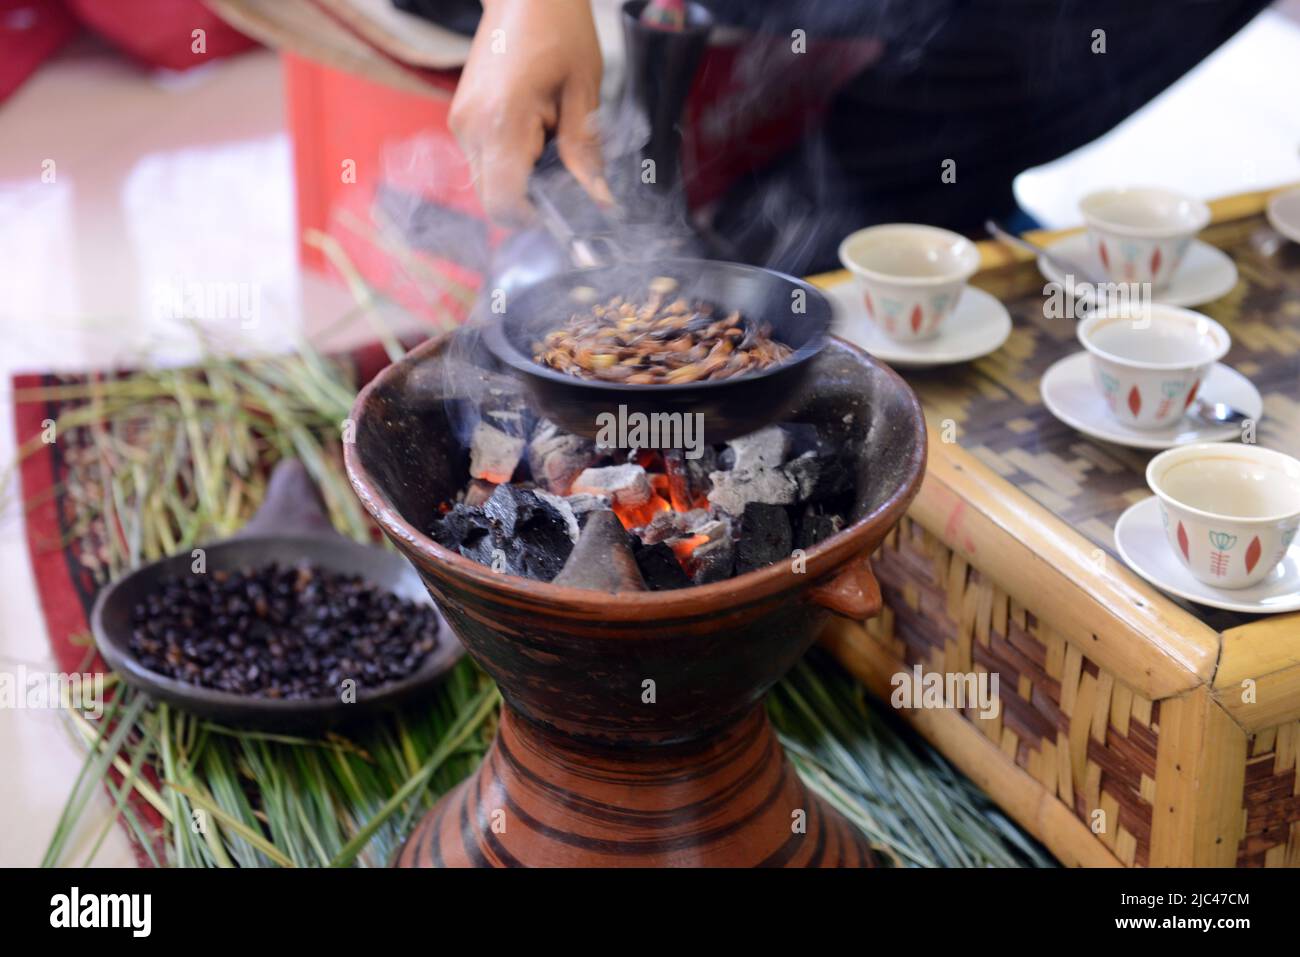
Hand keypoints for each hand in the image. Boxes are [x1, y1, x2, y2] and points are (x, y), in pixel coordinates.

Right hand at [449, 0, 610, 224]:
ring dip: (520, 180)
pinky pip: (485, 161)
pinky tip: (535, 133)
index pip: (505, 202)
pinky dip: (511, 161)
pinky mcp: (462, 118)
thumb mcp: (583, 92)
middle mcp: (471, 128)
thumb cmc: (559, 29)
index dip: (535, 217)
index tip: (565, 209)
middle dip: (529, 200)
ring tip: (550, 143)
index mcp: (502, 121)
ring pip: (488, 183)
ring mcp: (461, 123)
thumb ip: (585, 152)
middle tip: (564, 176)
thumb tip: (598, 200)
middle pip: (493, 200)